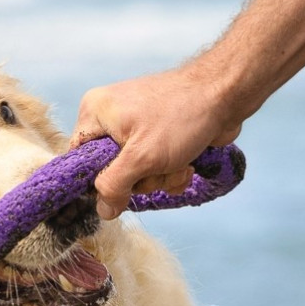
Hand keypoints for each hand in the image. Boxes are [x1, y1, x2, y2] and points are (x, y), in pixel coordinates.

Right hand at [71, 59, 247, 219]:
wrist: (225, 95)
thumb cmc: (181, 117)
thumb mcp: (141, 158)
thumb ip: (114, 186)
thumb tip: (102, 210)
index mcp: (95, 113)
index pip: (78, 160)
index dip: (96, 181)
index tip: (118, 190)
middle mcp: (111, 118)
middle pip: (110, 172)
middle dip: (141, 179)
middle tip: (159, 166)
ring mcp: (135, 127)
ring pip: (137, 175)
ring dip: (161, 177)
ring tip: (179, 162)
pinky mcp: (158, 136)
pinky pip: (155, 168)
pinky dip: (172, 172)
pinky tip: (188, 163)